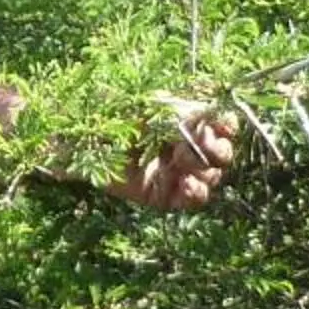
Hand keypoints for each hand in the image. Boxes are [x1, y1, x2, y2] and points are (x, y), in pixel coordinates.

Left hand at [112, 100, 237, 213]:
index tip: (219, 127)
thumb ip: (188, 113)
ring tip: (179, 164)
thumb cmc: (115, 117)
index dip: (227, 127)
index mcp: (186, 121)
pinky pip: (194, 200)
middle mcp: (185, 147)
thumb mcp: (154, 108)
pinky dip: (197, 192)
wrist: (81, 145)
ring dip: (204, 170)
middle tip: (192, 147)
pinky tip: (185, 184)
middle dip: (216, 150)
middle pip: (223, 154)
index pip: (223, 125)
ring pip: (212, 177)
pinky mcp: (164, 195)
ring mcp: (176, 172)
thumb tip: (216, 119)